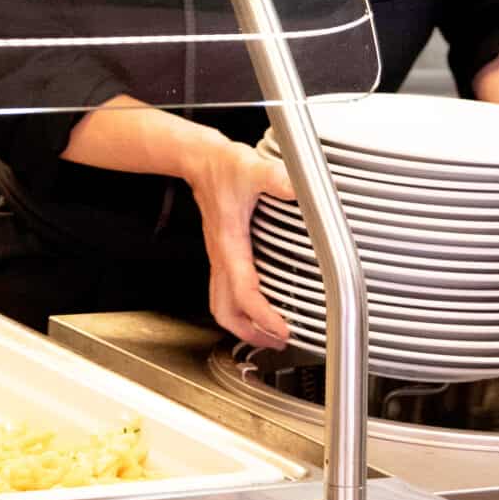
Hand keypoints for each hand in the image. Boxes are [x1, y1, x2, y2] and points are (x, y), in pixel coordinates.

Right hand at [178, 136, 296, 348]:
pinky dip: (241, 307)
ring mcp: (219, 256)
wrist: (198, 159)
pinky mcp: (222, 252)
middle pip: (225, 310)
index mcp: (229, 244)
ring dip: (243, 324)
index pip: (243, 293)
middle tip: (277, 340)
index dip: (263, 316)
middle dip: (249, 333)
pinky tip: (259, 303)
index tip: (283, 329)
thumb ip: (276, 178)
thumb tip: (299, 188)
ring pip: (221, 304)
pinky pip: (225, 290)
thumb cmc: (221, 166)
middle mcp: (221, 256)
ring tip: (268, 333)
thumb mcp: (251, 167)